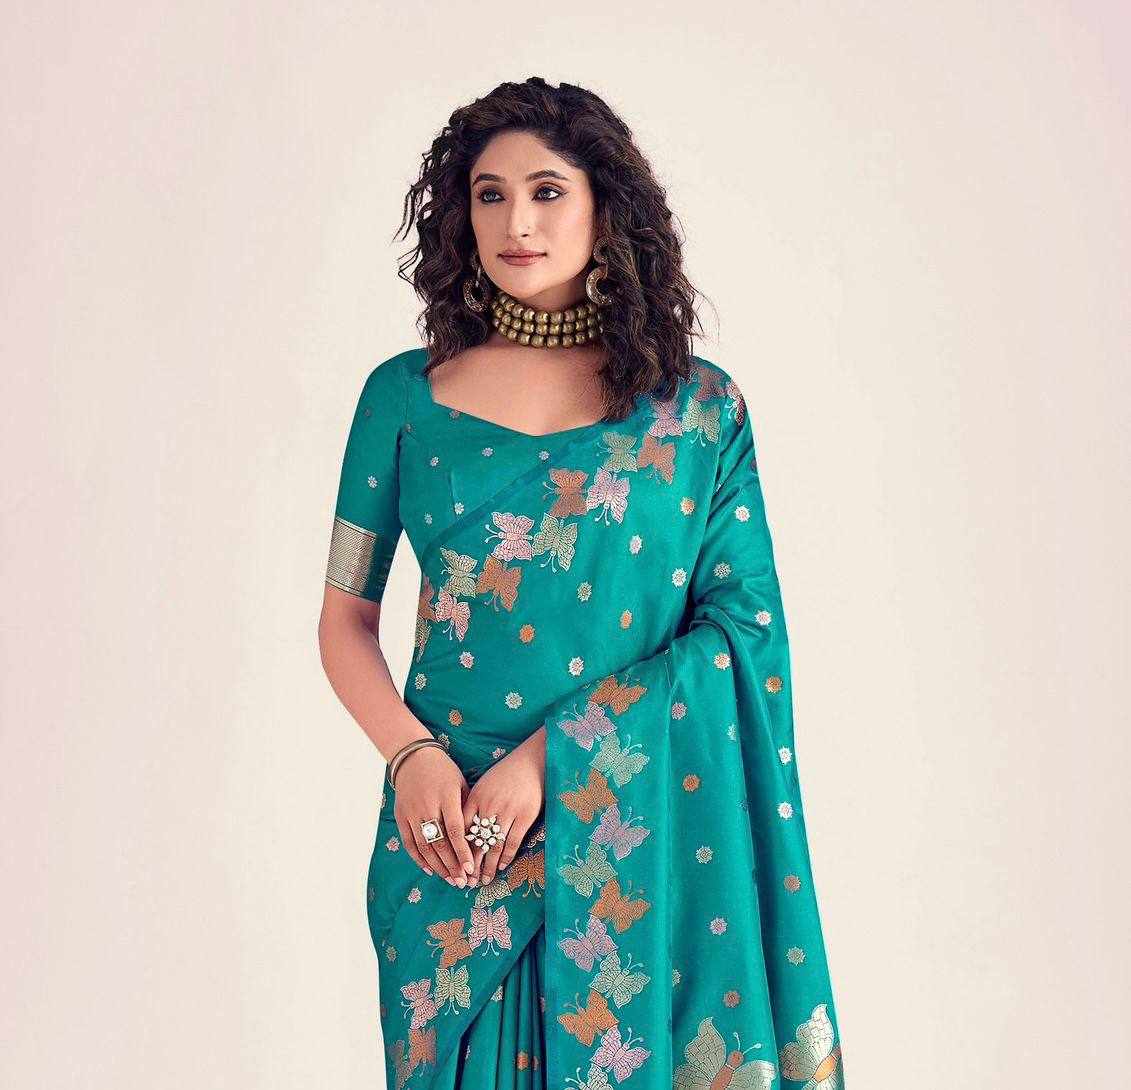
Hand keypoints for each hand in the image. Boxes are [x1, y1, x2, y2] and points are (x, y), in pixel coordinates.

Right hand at [392, 746, 476, 885]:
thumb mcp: (460, 783)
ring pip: (425, 847)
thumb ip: (467, 808)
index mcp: (446, 797)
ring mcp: (412, 813)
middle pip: (440, 843)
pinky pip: (409, 843)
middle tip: (463, 882)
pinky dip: (419, 859)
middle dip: (452, 866)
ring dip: (438, 867)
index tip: (471, 868)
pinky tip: (430, 870)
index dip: (463, 851)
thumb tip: (478, 835)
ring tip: (450, 880)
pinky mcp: (401, 817)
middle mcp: (428, 807)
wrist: (413, 758)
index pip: (456, 830)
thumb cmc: (443, 770)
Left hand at [462, 727, 544, 887]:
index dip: (457, 851)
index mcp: (476, 797)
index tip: (453, 867)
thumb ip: (472, 805)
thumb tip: (460, 830)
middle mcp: (489, 805)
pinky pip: (512, 841)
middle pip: (476, 841)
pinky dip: (506, 856)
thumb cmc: (506, 774)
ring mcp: (508, 811)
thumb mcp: (484, 785)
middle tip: (465, 882)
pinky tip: (501, 867)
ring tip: (483, 880)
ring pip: (494, 845)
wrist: (532, 760)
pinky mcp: (525, 815)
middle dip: (470, 864)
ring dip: (487, 866)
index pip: (461, 829)